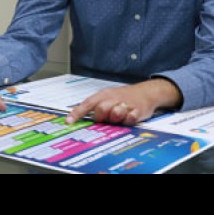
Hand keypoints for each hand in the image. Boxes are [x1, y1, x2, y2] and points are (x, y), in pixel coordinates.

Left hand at [64, 78, 181, 124]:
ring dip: (116, 118)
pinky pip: (130, 119)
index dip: (77, 113)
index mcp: (103, 95)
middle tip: (107, 118)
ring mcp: (126, 104)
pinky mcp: (137, 110)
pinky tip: (130, 117)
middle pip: (101, 109)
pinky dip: (129, 120)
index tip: (69, 122)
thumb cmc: (122, 97)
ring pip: (116, 114)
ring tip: (120, 117)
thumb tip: (77, 116)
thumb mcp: (106, 97)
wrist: (145, 92)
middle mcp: (113, 98)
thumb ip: (94, 107)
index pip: (87, 104)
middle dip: (102, 116)